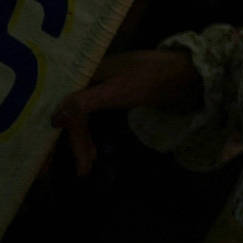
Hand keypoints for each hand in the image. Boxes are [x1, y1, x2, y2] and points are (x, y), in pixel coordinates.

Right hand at [51, 49, 200, 174]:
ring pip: (83, 119)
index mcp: (85, 72)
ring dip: (82, 142)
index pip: (66, 107)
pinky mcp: (115, 97)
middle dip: (72, 142)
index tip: (59, 161)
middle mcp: (89, 79)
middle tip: (75, 170)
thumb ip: (85, 103)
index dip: (63, 134)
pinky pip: (95, 120)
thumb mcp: (117, 91)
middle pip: (72, 114)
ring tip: (85, 166)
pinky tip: (92, 152)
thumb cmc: (152, 79)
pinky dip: (91, 136)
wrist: (188, 74)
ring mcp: (103, 88)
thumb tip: (54, 118)